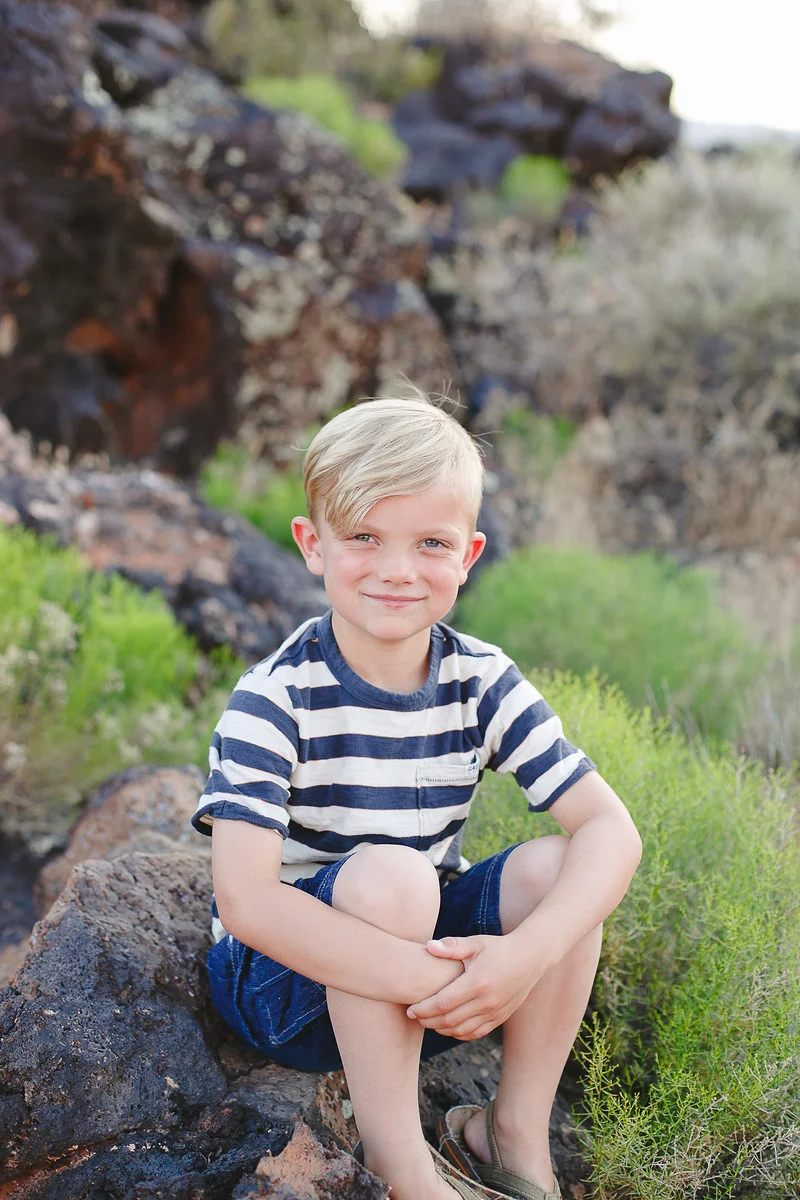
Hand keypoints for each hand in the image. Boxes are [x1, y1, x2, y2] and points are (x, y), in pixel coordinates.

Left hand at [406, 933, 542, 1040]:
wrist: (530, 958)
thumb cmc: (499, 948)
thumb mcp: (476, 943)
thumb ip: (451, 946)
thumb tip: (428, 946)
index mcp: (477, 983)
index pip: (442, 1003)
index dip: (423, 1009)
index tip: (409, 1010)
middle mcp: (486, 1002)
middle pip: (448, 1021)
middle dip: (427, 1021)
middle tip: (414, 1016)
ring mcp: (494, 1013)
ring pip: (460, 1031)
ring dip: (440, 1029)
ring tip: (428, 1021)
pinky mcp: (500, 1018)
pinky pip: (475, 1033)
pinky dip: (458, 1034)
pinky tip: (448, 1026)